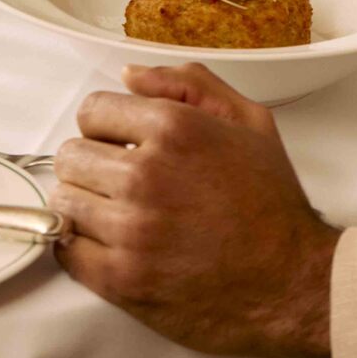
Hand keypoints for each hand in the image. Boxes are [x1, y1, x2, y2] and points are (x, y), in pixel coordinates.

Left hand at [51, 62, 337, 357]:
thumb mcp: (249, 121)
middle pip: (70, 156)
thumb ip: (188, 85)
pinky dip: (80, 246)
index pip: (92, 111)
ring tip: (118, 214)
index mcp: (173, 128)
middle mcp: (145, 174)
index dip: (107, 125)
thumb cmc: (271, 202)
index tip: (121, 143)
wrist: (292, 282)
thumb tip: (130, 75)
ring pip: (64, 202)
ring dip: (86, 205)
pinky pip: (66, 251)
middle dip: (92, 163)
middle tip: (119, 180)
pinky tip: (110, 244)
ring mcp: (130, 230)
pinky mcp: (122, 280)